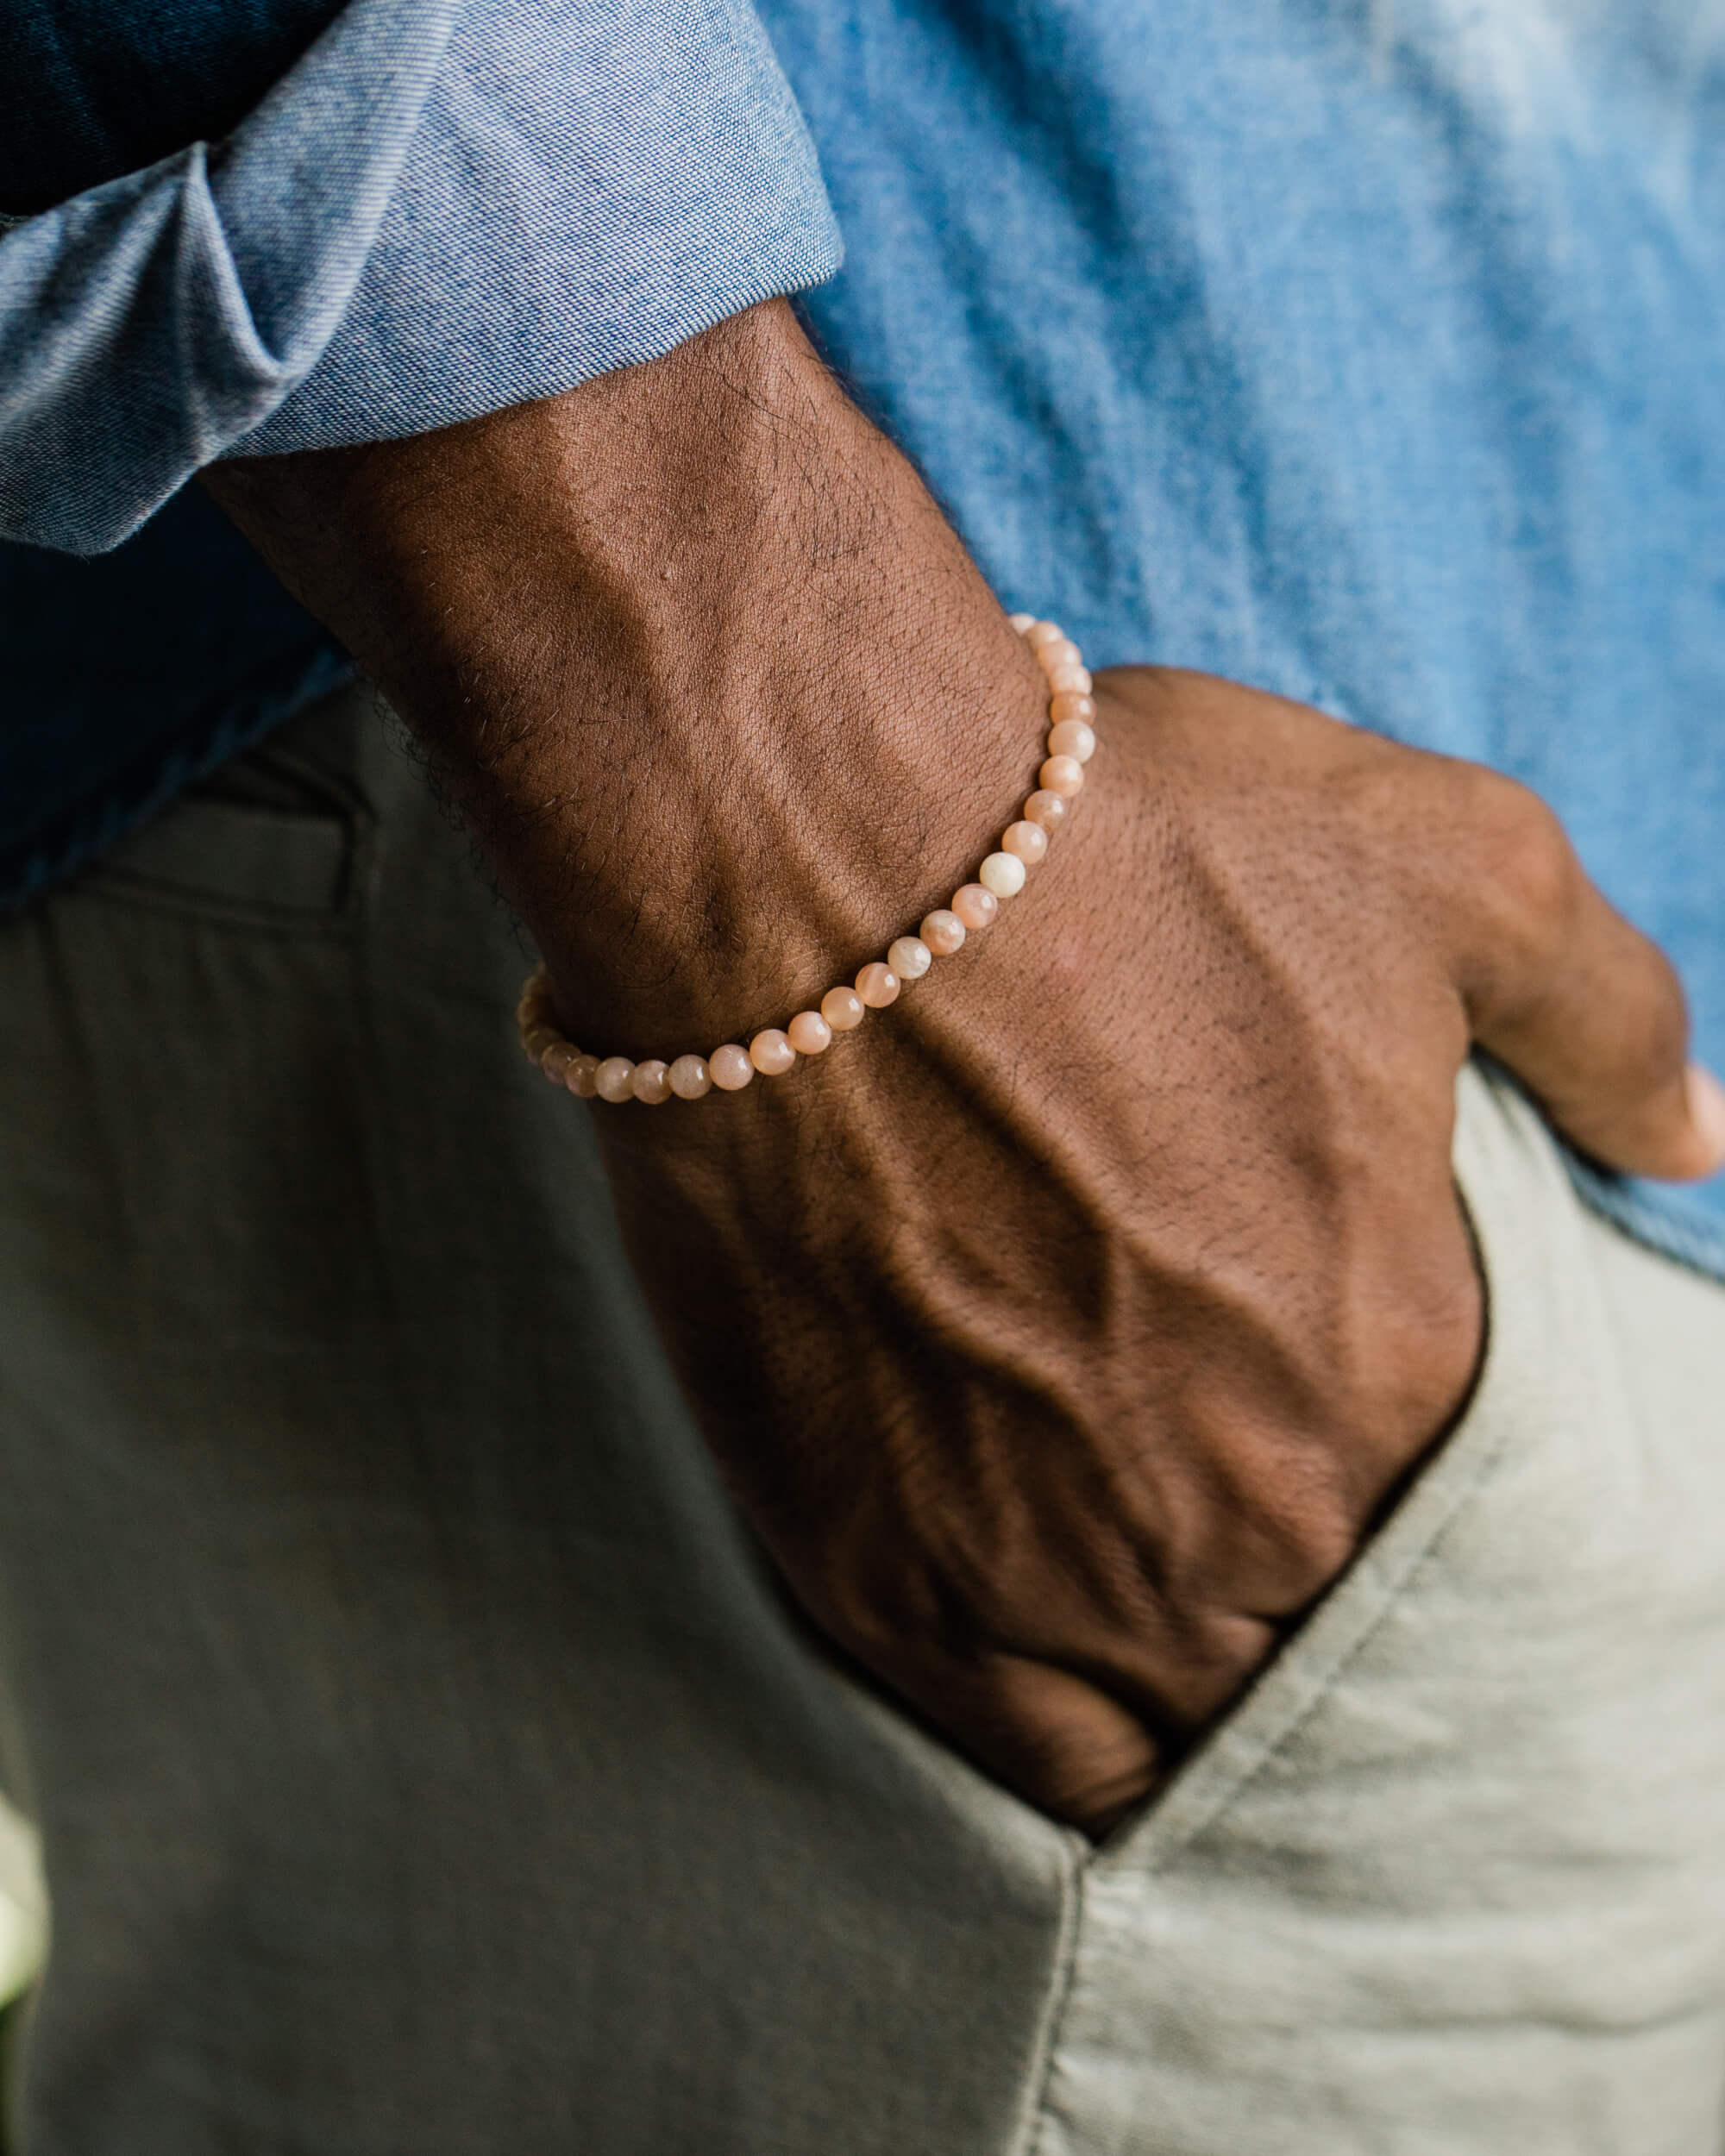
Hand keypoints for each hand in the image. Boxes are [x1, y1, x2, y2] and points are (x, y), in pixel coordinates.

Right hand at [205, 303, 1724, 1833]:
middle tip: (1222, 1464)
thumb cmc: (1131, 859)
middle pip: (1319, 1615)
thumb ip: (1604, 1009)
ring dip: (1189, 1663)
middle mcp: (1249, 1508)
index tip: (1336, 1393)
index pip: (1463, 1506)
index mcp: (1404, 1365)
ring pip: (1180, 1714)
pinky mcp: (880, 1574)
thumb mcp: (1445, 860)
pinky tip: (1053, 1650)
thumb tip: (1690, 1132)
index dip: (1405, 1453)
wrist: (818, 880)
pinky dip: (1056, 1732)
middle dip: (1297, 1554)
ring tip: (1147, 1574)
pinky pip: (1014, 1747)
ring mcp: (1055, 1566)